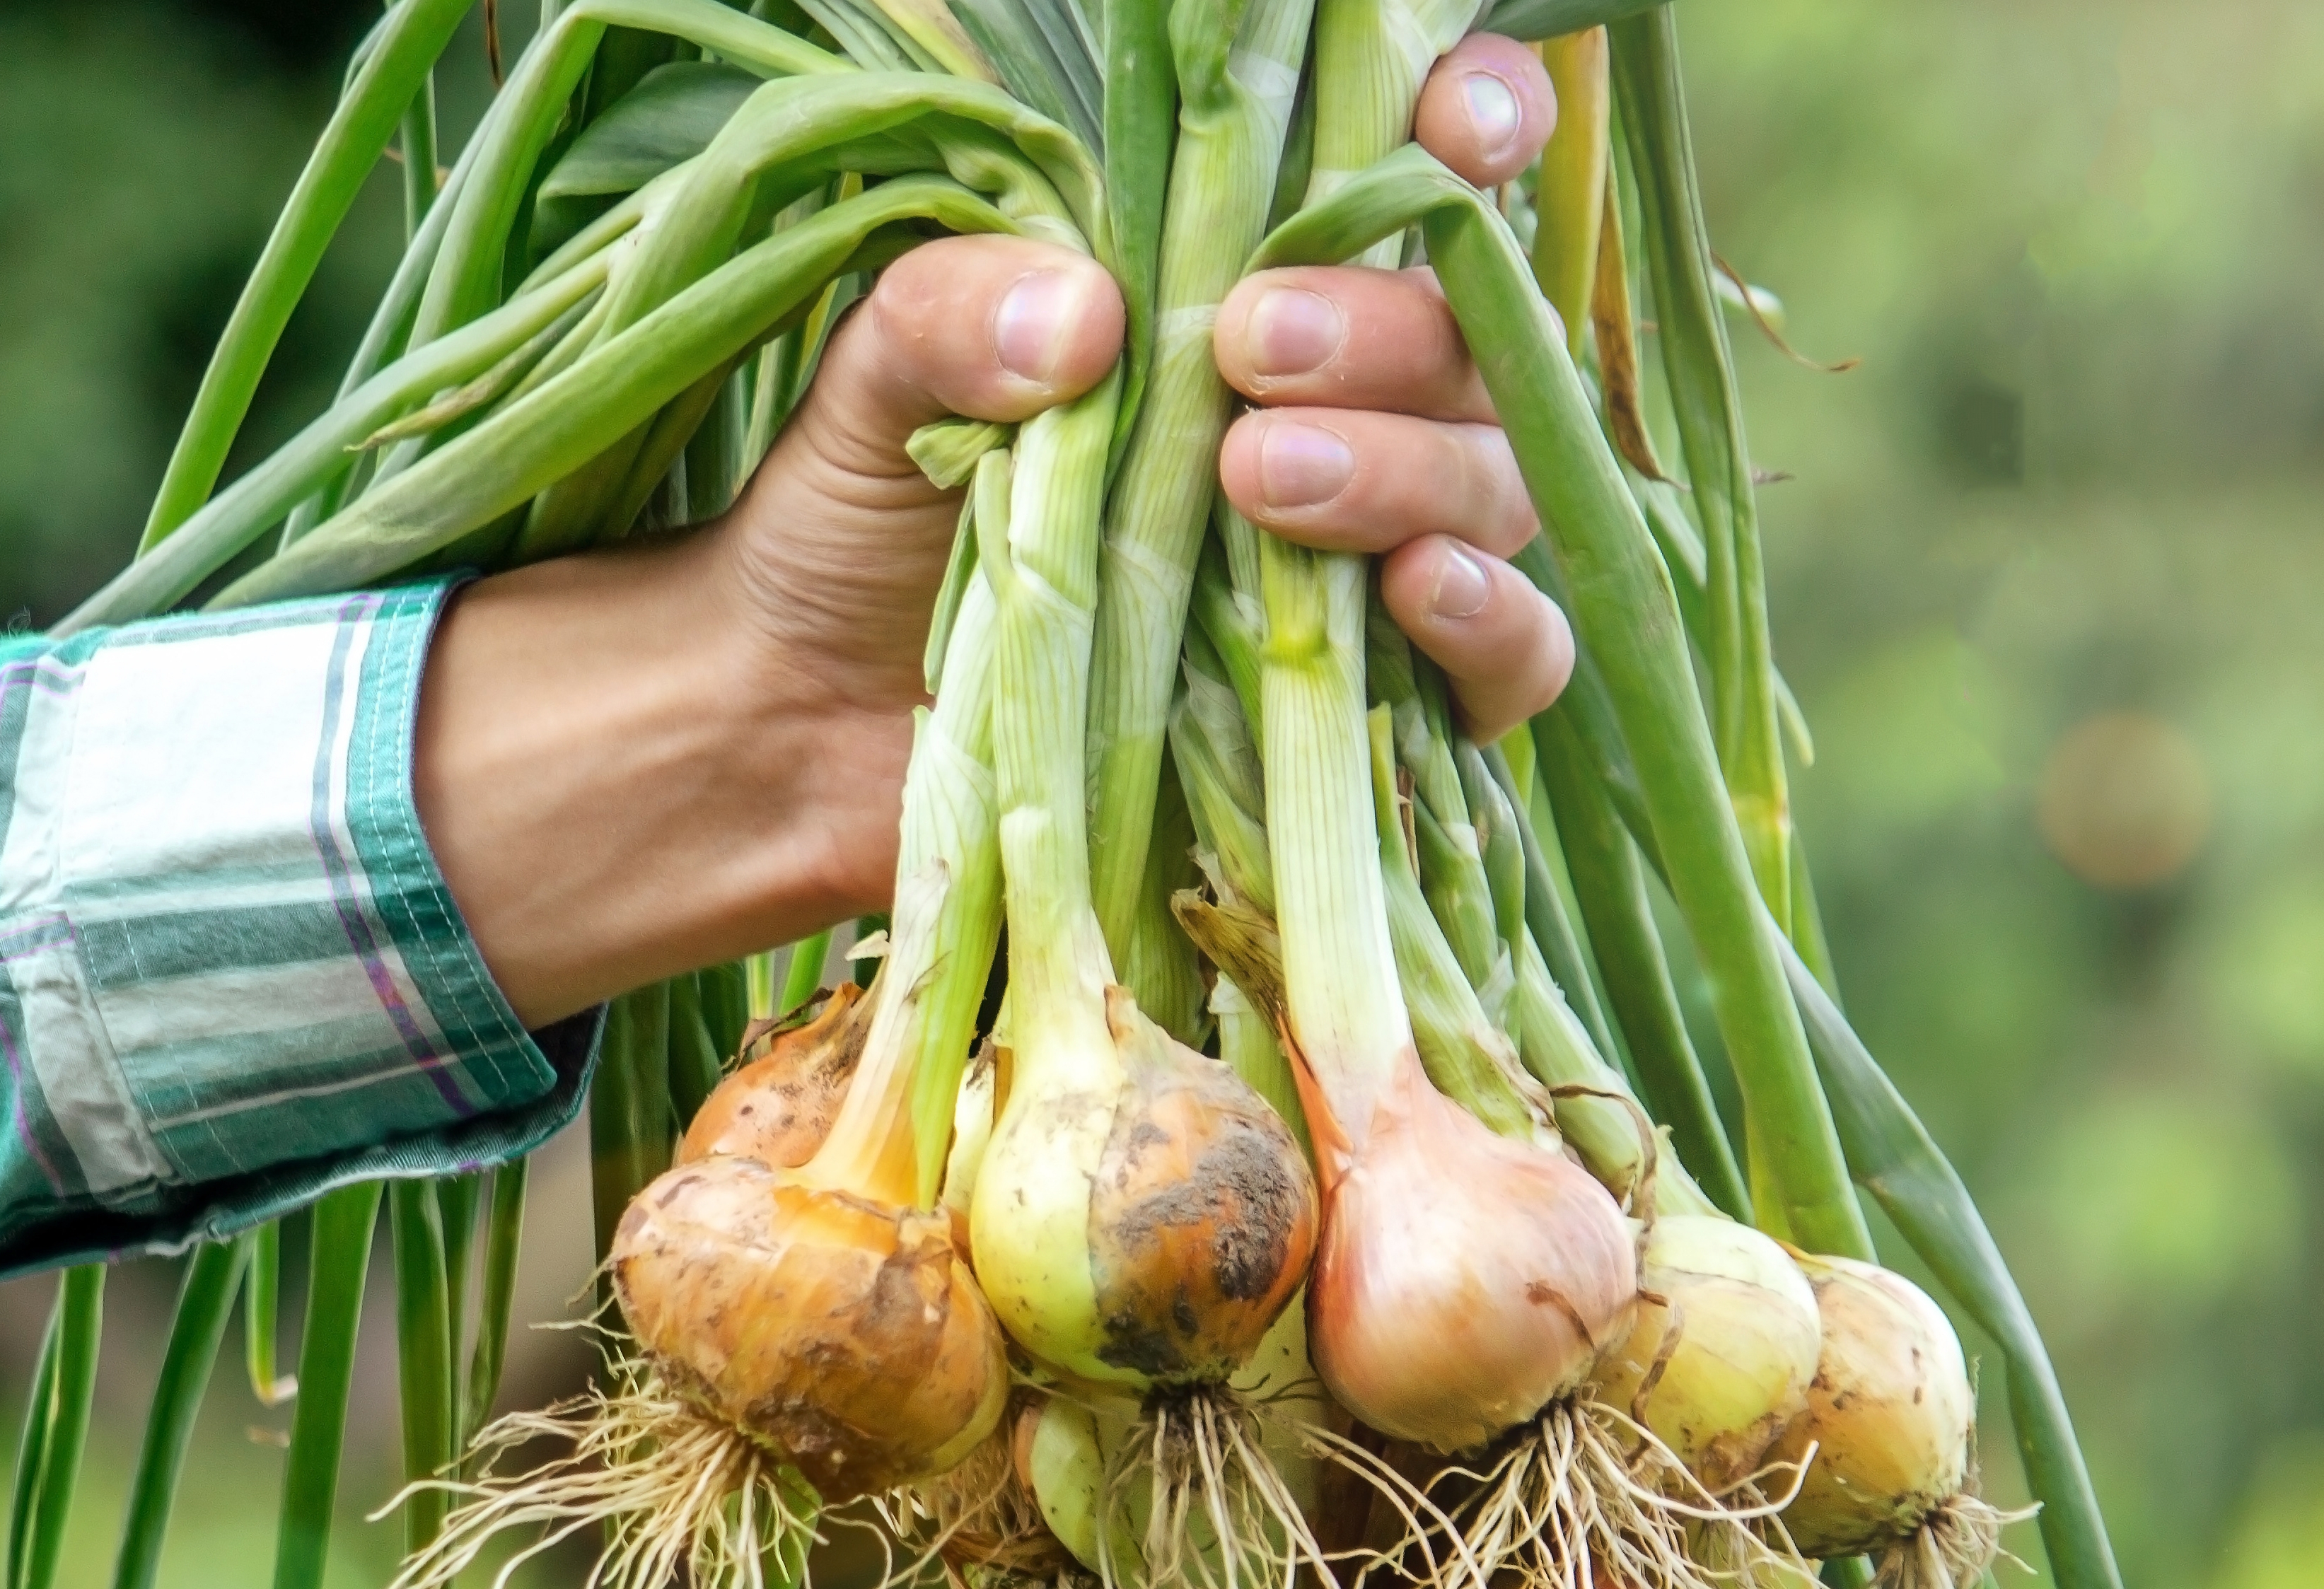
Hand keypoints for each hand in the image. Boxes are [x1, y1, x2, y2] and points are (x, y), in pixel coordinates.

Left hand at [424, 36, 1560, 1026]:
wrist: (804, 726)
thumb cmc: (860, 516)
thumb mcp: (878, 375)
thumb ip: (962, 311)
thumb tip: (1089, 318)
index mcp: (1257, 297)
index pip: (1422, 190)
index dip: (1476, 133)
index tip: (1453, 128)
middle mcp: (1353, 418)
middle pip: (1473, 345)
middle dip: (1388, 330)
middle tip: (1253, 347)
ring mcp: (1382, 563)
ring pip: (1498, 485)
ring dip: (1409, 467)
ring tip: (1259, 478)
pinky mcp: (1387, 709)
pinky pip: (1520, 657)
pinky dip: (1493, 619)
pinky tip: (1413, 589)